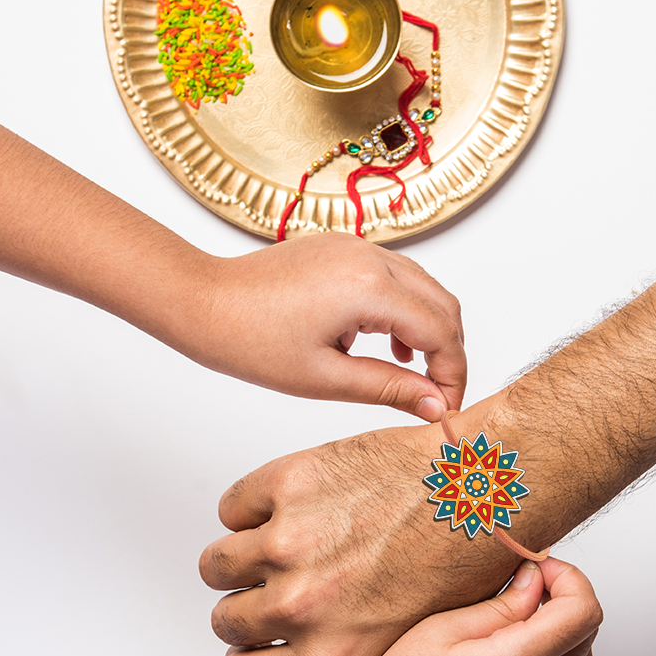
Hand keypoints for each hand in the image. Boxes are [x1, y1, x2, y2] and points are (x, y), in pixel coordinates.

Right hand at [199, 399, 545, 655]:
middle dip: (244, 604)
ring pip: (216, 564)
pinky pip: (233, 507)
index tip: (255, 643)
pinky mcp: (289, 485)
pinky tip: (292, 506)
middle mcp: (302, 606)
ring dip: (238, 556)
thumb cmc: (462, 562)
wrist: (488, 490)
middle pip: (225, 619)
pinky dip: (251, 507)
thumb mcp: (404, 643)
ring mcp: (290, 542)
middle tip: (277, 582)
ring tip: (279, 544)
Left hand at [200, 232, 464, 419]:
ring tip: (413, 374)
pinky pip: (395, 277)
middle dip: (449, 352)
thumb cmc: (250, 340)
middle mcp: (371, 257)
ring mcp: (357, 247)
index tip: (446, 409)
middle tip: (439, 395)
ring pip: (423, 288)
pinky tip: (385, 344)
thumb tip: (435, 405)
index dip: (453, 374)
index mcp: (369, 287)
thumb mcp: (325, 377)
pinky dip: (404, 310)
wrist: (203, 302)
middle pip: (443, 304)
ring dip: (429, 330)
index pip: (441, 332)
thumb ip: (390, 389)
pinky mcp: (343, 248)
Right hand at [326, 558, 600, 655]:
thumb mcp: (442, 630)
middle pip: (587, 638)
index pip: (583, 612)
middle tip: (525, 585)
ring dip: (562, 636)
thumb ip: (500, 605)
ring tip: (518, 620)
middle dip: (565, 601)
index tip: (538, 567)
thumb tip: (535, 582)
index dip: (569, 579)